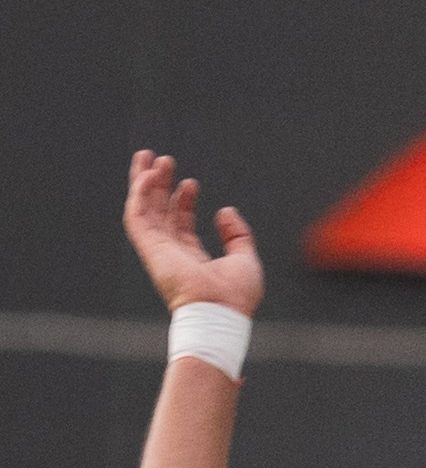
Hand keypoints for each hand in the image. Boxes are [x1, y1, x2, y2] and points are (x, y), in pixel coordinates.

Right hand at [124, 150, 263, 316]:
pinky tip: (149, 175)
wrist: (220, 312)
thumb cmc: (235, 296)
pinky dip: (139, 193)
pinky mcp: (149, 248)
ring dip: (144, 182)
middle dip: (158, 185)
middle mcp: (172, 254)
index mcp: (192, 259)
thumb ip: (238, 235)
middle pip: (158, 212)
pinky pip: (137, 216)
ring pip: (143, 209)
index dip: (183, 201)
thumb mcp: (245, 259)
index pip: (181, 224)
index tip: (191, 183)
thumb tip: (226, 211)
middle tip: (162, 160)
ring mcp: (158, 251)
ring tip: (148, 156)